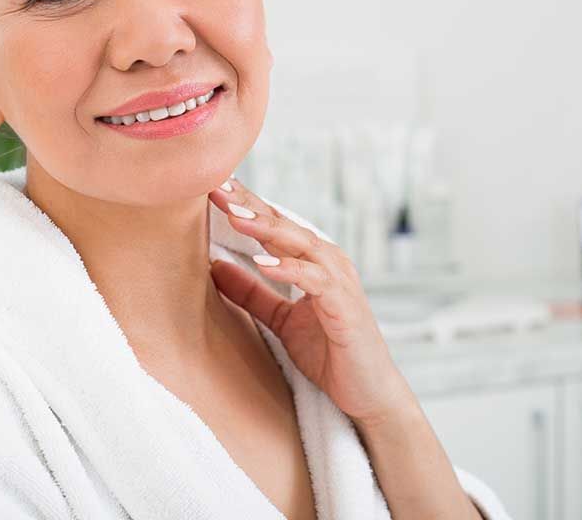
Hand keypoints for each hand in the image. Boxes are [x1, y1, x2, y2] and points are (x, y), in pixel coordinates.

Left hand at [207, 177, 413, 425]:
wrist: (368, 392)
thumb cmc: (329, 352)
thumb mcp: (281, 320)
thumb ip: (252, 293)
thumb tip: (214, 266)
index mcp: (313, 261)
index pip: (275, 225)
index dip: (246, 206)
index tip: (214, 188)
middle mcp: (328, 262)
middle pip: (284, 225)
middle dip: (251, 207)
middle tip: (217, 189)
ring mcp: (339, 281)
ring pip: (301, 244)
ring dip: (267, 230)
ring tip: (235, 218)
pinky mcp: (344, 305)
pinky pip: (315, 280)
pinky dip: (289, 268)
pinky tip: (263, 262)